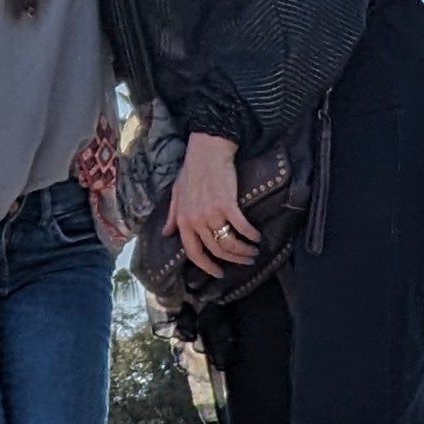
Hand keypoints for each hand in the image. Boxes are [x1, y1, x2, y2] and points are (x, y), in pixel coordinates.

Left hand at [167, 131, 257, 278]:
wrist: (207, 151)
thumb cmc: (192, 170)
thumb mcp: (176, 193)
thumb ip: (172, 215)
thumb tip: (166, 233)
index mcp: (183, 220)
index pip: (193, 252)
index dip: (206, 265)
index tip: (218, 272)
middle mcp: (195, 220)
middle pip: (216, 250)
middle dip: (233, 260)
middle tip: (245, 261)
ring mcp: (211, 213)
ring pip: (229, 243)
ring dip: (244, 251)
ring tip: (253, 251)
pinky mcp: (227, 204)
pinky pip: (241, 227)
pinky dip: (251, 235)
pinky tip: (257, 236)